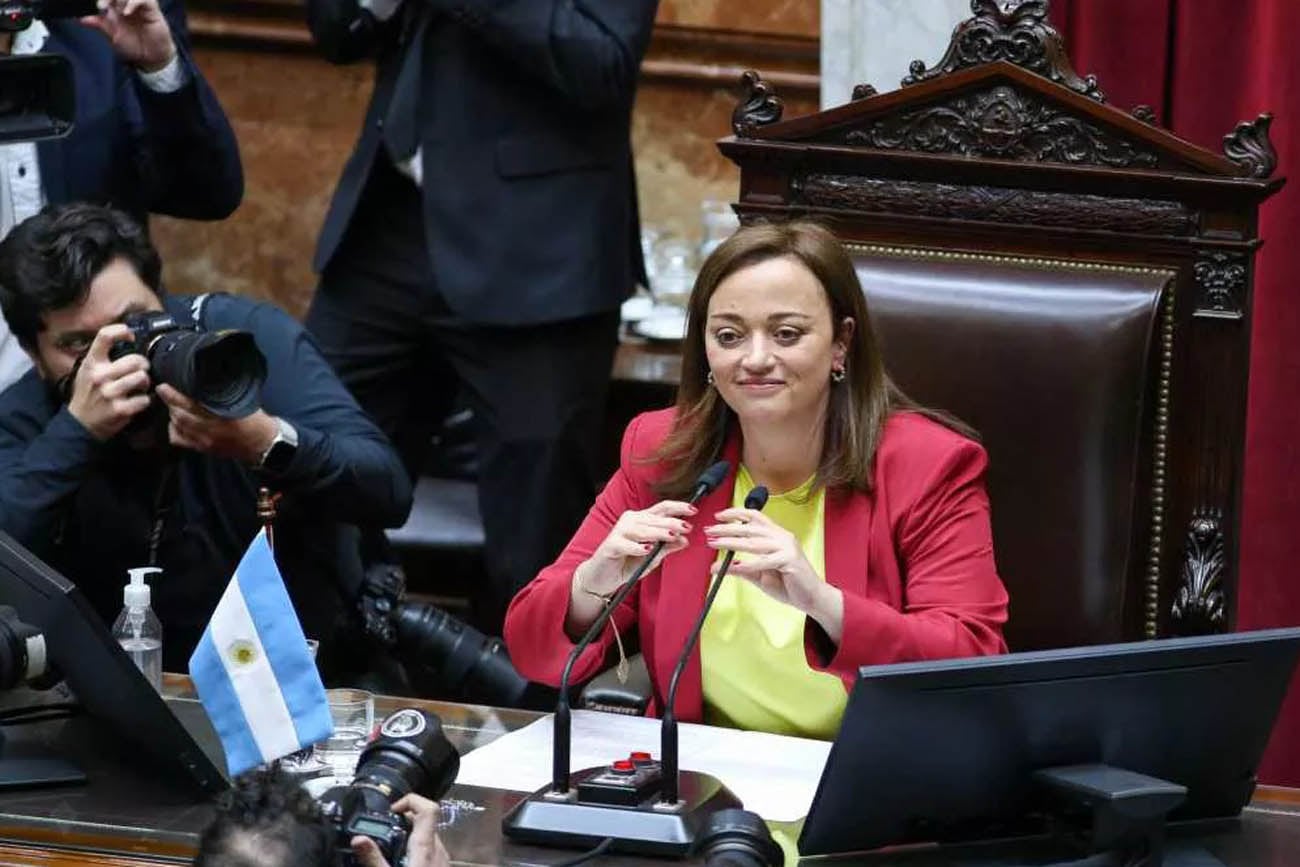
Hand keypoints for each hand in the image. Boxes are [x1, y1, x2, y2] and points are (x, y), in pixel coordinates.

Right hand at [66, 324, 152, 440]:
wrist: (80, 423)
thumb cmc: (88, 393)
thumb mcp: (87, 370)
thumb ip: (103, 356)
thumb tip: (127, 339)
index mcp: (92, 363)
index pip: (105, 336)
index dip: (122, 331)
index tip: (130, 337)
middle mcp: (100, 376)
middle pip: (135, 359)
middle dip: (143, 365)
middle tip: (141, 370)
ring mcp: (110, 393)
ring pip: (142, 378)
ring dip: (145, 382)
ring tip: (139, 386)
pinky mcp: (120, 409)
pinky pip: (144, 399)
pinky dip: (144, 400)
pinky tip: (136, 401)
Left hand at [80, 0, 176, 71]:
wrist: (151, 57)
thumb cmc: (134, 46)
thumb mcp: (112, 35)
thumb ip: (99, 24)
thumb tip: (82, 19)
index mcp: (116, 7)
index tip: (98, 7)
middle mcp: (127, 4)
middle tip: (102, 6)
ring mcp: (140, 5)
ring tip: (117, 11)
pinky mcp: (152, 9)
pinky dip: (133, 3)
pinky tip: (126, 12)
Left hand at [156, 384, 276, 462]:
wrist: (262, 444)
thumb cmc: (255, 420)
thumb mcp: (242, 402)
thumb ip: (222, 394)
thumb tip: (205, 382)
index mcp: (221, 415)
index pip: (189, 404)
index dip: (174, 395)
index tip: (164, 386)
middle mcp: (210, 429)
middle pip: (180, 415)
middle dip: (169, 402)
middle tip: (164, 391)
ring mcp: (204, 440)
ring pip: (178, 426)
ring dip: (171, 413)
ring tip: (171, 404)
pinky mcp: (203, 448)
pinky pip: (180, 440)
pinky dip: (173, 429)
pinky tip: (176, 422)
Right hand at [350, 794, 449, 866]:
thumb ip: (373, 857)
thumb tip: (359, 839)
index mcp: (425, 847)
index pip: (428, 807)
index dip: (410, 800)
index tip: (393, 809)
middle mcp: (438, 850)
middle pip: (425, 820)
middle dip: (404, 820)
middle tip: (385, 829)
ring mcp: (442, 859)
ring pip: (428, 835)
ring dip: (409, 835)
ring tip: (391, 845)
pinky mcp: (441, 866)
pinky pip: (430, 849)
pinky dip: (415, 848)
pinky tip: (402, 860)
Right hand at [567, 500, 695, 633]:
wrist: (603, 577)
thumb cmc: (627, 563)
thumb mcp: (652, 557)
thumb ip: (666, 547)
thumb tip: (684, 540)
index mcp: (642, 520)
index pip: (662, 508)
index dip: (677, 508)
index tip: (693, 510)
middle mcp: (630, 521)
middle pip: (654, 518)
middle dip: (672, 523)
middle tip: (686, 528)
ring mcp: (619, 532)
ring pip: (642, 529)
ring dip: (658, 533)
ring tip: (671, 537)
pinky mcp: (610, 545)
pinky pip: (626, 544)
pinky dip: (637, 547)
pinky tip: (647, 549)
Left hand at [705, 507, 843, 641]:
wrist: (811, 598)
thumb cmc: (787, 584)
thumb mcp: (758, 574)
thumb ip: (739, 568)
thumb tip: (715, 566)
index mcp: (777, 535)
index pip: (755, 517)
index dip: (736, 513)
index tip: (718, 516)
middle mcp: (782, 537)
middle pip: (750, 528)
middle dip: (727, 528)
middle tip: (710, 530)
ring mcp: (787, 547)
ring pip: (754, 542)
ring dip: (732, 542)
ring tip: (715, 543)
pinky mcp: (790, 561)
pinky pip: (765, 561)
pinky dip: (748, 564)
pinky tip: (735, 566)